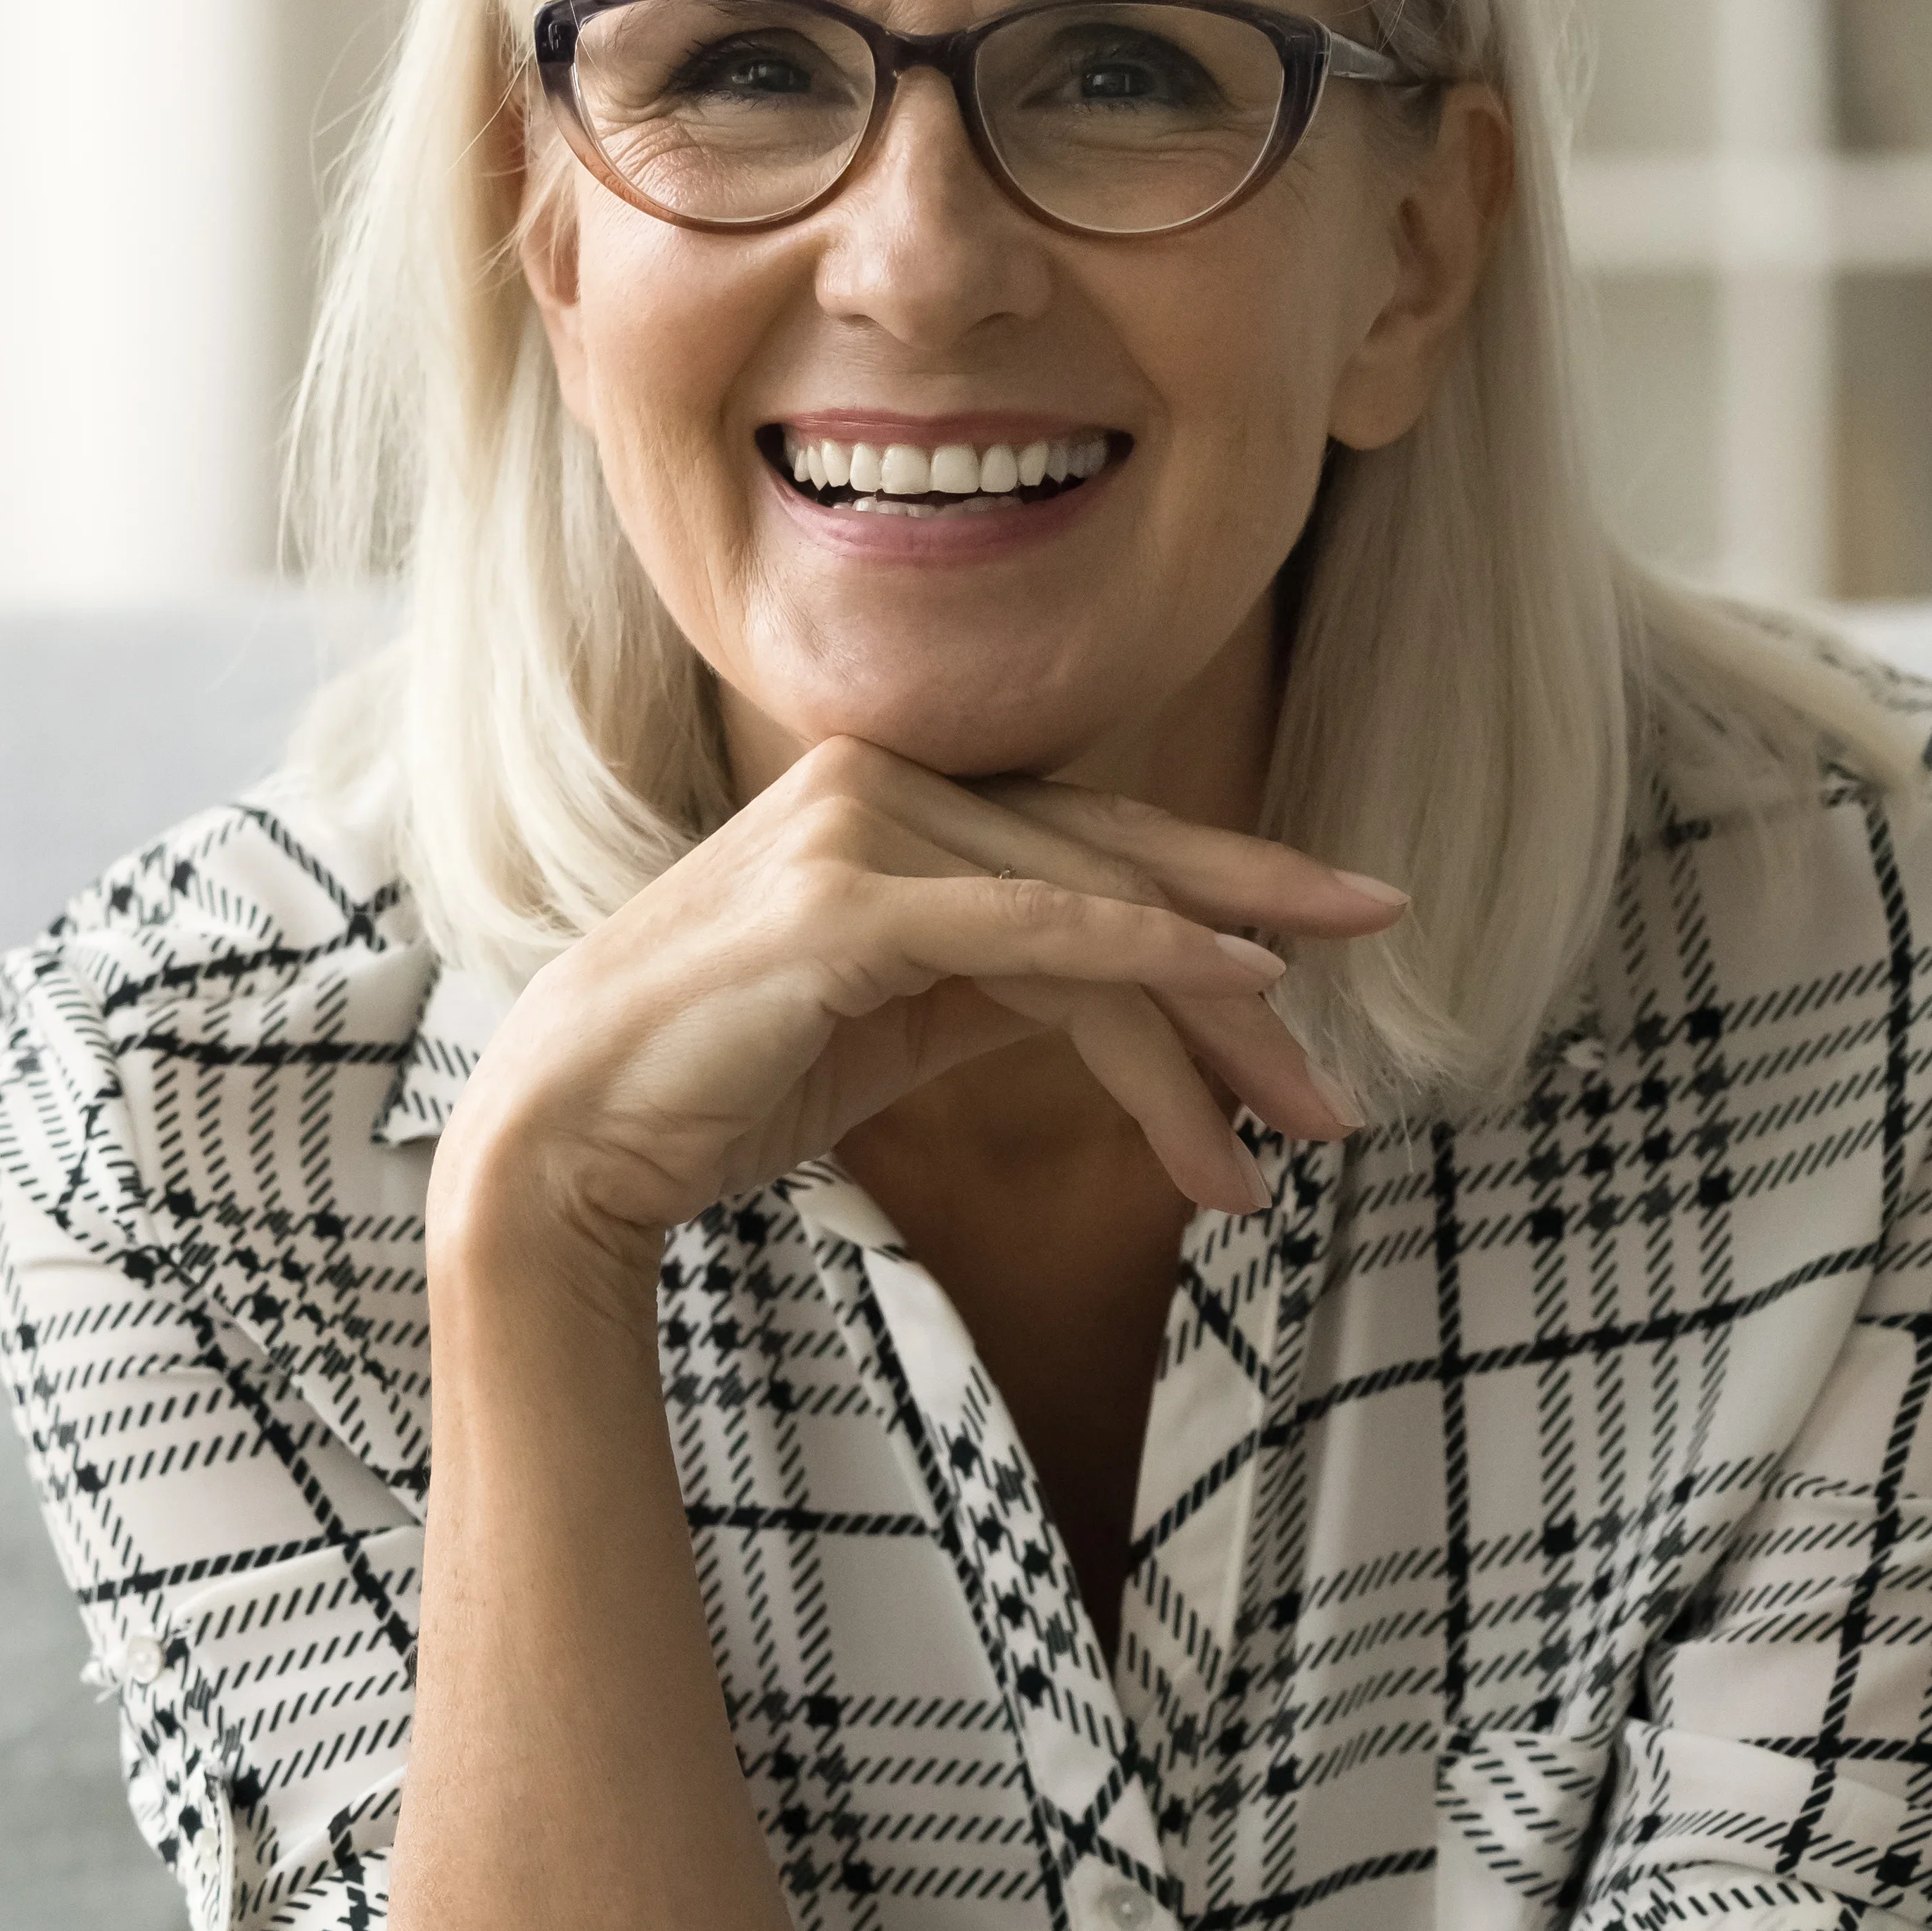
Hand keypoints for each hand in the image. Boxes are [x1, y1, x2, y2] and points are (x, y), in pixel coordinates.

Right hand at [435, 743, 1407, 1272]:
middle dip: (1256, 948)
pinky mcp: (846, 905)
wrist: (565, 1142)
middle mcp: (880, 787)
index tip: (1338, 938)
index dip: (1224, 884)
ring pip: (1092, 917)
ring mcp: (859, 832)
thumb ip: (997, 982)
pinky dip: (1145, 949)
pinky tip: (1240, 982)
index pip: (1088, 843)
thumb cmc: (715, 1087)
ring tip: (1301, 1125)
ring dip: (1212, 1028)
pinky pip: (1033, 925)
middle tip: (1366, 1009)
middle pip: (1115, 862)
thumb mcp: (891, 1023)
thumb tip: (1128, 998)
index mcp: (888, 804)